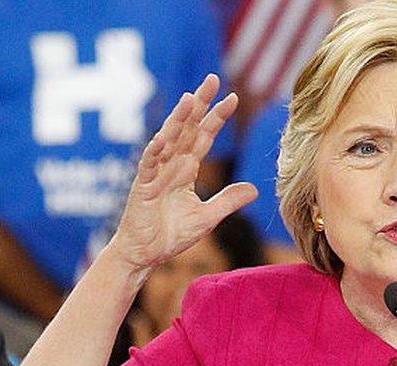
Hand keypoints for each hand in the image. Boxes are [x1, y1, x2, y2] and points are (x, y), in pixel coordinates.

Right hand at [108, 74, 257, 272]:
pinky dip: (155, 152)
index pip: (203, 137)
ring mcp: (155, 174)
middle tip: (212, 79)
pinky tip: (163, 137)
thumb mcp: (207, 217)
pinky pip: (148, 166)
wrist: (145, 255)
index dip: (217, 118)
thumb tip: (254, 189)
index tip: (233, 98)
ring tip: (190, 99)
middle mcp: (171, 166)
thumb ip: (227, 201)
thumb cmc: (170, 235)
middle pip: (187, 128)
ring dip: (178, 120)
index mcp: (185, 170)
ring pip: (168, 140)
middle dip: (200, 104)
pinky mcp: (142, 188)